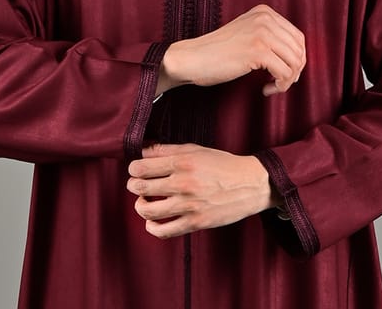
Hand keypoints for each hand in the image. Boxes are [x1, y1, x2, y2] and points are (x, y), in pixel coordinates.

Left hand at [127, 143, 277, 237]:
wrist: (248, 184)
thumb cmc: (222, 164)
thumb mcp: (196, 149)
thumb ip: (168, 150)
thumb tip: (144, 151)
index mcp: (183, 162)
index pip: (142, 167)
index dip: (133, 168)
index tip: (135, 169)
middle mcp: (183, 183)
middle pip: (141, 187)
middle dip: (133, 185)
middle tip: (136, 184)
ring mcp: (188, 205)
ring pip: (147, 210)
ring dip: (140, 205)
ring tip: (143, 201)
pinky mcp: (195, 223)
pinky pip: (163, 231)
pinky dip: (151, 227)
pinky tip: (152, 220)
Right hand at [157, 5, 304, 96]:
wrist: (192, 58)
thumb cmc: (218, 52)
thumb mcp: (247, 34)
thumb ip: (270, 37)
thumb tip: (299, 58)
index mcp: (264, 12)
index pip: (298, 37)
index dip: (296, 59)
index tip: (283, 73)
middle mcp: (265, 18)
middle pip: (300, 50)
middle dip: (294, 72)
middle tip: (279, 84)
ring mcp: (262, 33)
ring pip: (295, 63)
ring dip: (287, 81)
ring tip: (272, 87)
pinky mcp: (258, 51)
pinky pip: (285, 73)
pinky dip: (279, 86)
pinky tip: (264, 89)